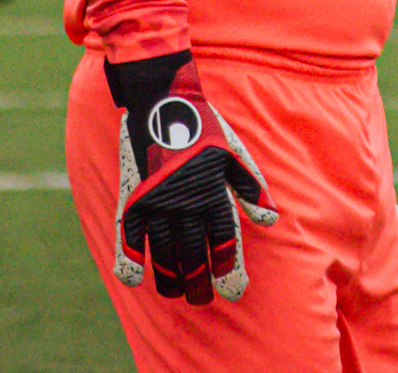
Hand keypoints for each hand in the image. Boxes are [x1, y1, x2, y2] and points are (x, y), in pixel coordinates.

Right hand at [106, 52, 277, 304]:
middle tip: (203, 299)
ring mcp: (156, 198)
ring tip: (176, 292)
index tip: (233, 289)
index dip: (228, 268)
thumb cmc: (204, 126)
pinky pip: (128, 234)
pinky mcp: (132, 194)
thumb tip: (270, 221)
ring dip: (170, 277)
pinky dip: (129, 258)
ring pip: (163, 250)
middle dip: (200, 281)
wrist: (162, 98)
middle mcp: (185, 199)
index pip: (224, 240)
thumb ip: (252, 188)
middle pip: (193, 253)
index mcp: (213, 190)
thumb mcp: (234, 152)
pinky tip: (134, 279)